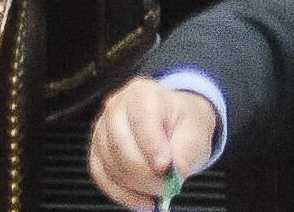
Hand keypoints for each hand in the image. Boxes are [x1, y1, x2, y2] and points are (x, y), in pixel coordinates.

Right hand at [87, 79, 216, 211]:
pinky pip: (101, 176)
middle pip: (121, 145)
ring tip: (160, 191)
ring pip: (111, 164)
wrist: (173, 123)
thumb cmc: (183, 124)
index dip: (151, 145)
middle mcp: (116, 107)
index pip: (141, 118)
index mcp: (143, 94)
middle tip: (168, 186)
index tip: (165, 167)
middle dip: (146, 174)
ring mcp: (102, 129)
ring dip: (136, 186)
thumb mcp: (196, 133)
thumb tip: (176, 171)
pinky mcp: (97, 150)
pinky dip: (121, 194)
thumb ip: (187, 151)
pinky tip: (142, 201)